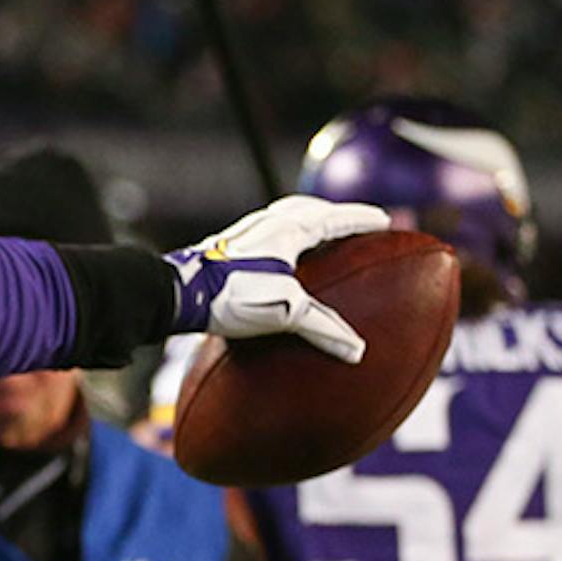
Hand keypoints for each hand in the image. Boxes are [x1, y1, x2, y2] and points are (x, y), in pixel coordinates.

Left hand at [166, 195, 388, 356]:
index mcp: (289, 228)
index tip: (384, 221)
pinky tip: (278, 260)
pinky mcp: (227, 247)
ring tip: (321, 236)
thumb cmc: (231, 294)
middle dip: (336, 215)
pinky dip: (285, 237)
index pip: (336, 218)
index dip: (361, 220)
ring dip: (309, 222)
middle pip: (311, 209)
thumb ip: (322, 328)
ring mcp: (245, 232)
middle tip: (356, 224)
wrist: (177, 292)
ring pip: (286, 217)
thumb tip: (357, 350)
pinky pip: (267, 233)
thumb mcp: (284, 312)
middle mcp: (268, 223)